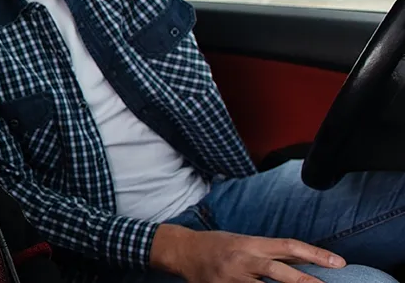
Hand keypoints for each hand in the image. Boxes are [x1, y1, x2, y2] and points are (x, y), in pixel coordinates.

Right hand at [151, 224, 345, 282]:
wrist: (182, 250)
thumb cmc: (218, 245)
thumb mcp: (245, 243)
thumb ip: (272, 254)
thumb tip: (305, 263)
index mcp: (251, 243)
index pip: (289, 247)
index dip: (315, 255)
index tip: (339, 263)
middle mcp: (243, 259)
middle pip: (279, 272)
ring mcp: (232, 278)